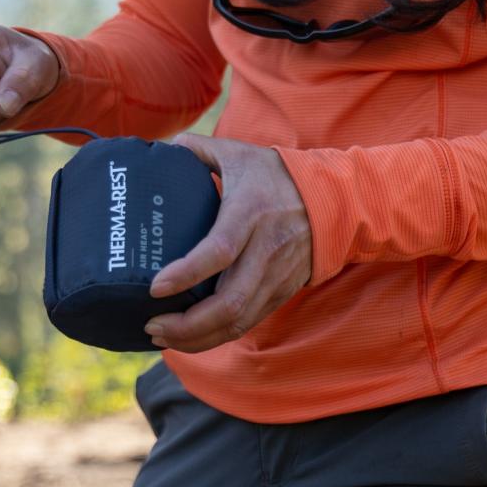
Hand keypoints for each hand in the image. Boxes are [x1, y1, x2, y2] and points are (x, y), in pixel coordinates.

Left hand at [144, 134, 311, 353]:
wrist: (336, 200)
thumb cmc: (277, 175)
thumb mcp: (239, 153)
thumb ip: (198, 148)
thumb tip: (162, 147)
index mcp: (250, 212)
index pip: (218, 250)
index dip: (186, 273)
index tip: (155, 287)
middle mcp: (265, 250)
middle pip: (228, 303)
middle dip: (186, 324)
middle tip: (151, 324)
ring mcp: (276, 276)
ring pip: (237, 321)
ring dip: (198, 338)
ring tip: (162, 337)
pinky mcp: (281, 292)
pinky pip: (248, 323)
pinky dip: (217, 337)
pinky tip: (190, 338)